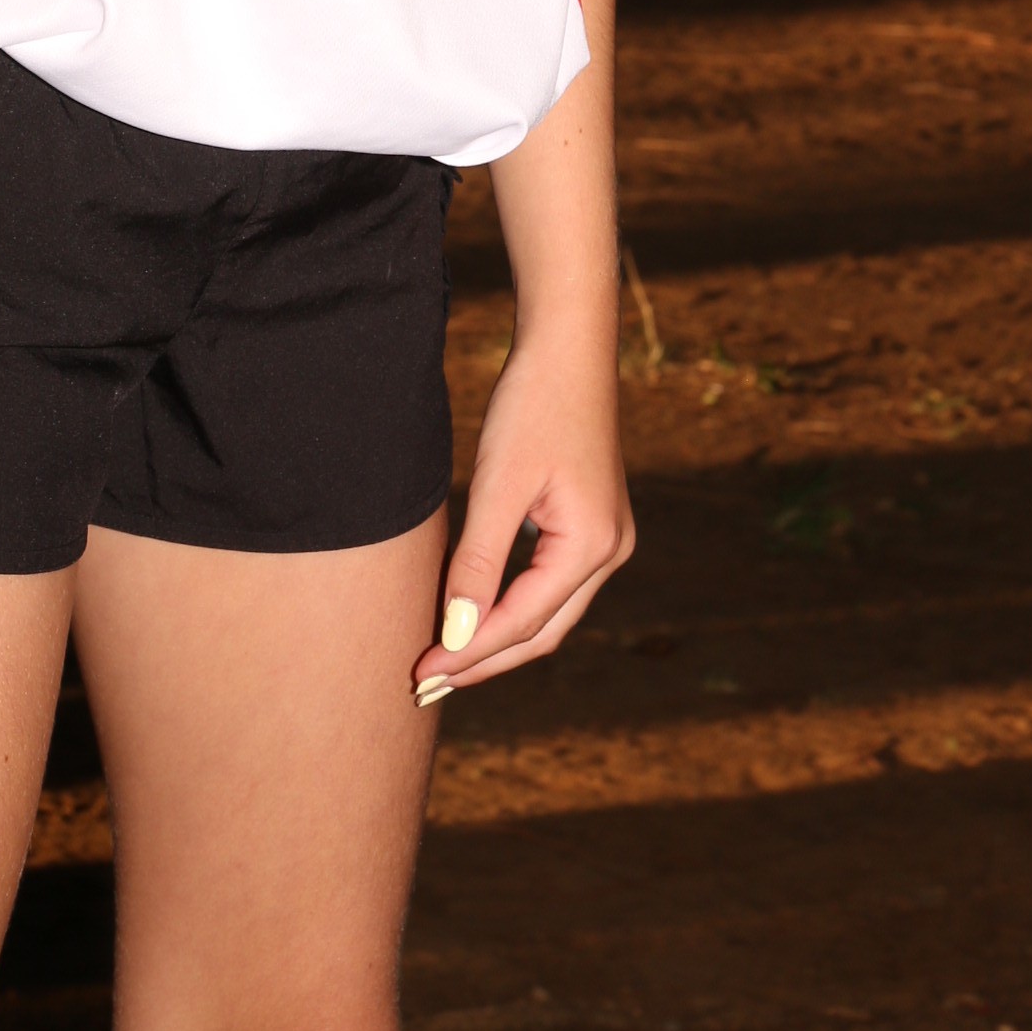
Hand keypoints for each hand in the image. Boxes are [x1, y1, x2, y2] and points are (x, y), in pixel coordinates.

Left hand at [412, 323, 633, 700]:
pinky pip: (550, 586)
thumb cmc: (532, 404)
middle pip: (540, 631)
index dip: (469, 652)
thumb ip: (477, 564)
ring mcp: (607, 541)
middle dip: (483, 660)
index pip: (522, 623)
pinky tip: (474, 614)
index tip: (421, 671)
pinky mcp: (592, 526)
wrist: (568, 346)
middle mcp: (610, 553)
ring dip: (497, 639)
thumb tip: (455, 636)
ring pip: (548, 614)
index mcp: (591, 547)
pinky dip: (511, 606)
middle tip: (426, 684)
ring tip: (444, 661)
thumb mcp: (497, 484)